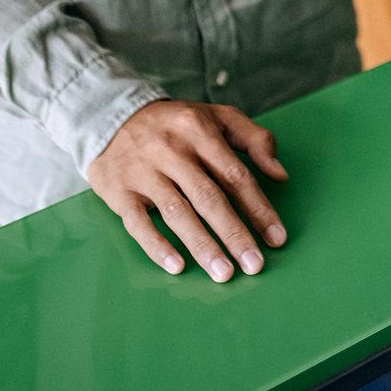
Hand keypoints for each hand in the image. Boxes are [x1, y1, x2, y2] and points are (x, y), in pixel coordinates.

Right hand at [87, 99, 287, 280]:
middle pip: (209, 198)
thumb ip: (255, 140)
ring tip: (223, 273)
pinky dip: (157, 246)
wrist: (110, 116)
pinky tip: (177, 266)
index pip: (235, 175)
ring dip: (202, 246)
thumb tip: (281, 175)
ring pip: (178, 212)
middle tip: (254, 265)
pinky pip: (138, 222)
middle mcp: (172, 150)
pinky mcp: (118, 190)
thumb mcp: (217, 117)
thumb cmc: (175, 124)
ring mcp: (143, 171)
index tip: (276, 238)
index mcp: (200, 131)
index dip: (258, 208)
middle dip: (234, 234)